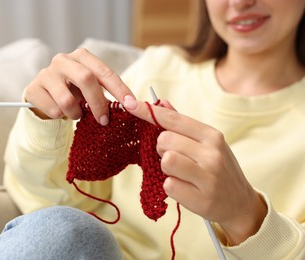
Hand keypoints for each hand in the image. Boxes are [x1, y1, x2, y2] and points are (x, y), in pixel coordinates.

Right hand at [24, 48, 134, 124]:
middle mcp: (63, 60)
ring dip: (76, 113)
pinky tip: (59, 113)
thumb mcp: (90, 88)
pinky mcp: (34, 88)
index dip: (119, 89)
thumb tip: (128, 106)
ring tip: (76, 114)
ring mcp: (46, 73)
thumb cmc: (74, 91)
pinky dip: (61, 117)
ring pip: (67, 100)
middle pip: (86, 79)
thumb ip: (105, 92)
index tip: (131, 105)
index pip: (104, 72)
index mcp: (82, 56)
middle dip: (98, 103)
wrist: (44, 97)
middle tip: (104, 120)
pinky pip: (53, 110)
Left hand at [124, 96, 266, 244]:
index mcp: (211, 136)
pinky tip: (185, 189)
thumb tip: (161, 102)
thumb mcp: (207, 143)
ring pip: (166, 161)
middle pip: (164, 140)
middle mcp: (212, 153)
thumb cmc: (218, 169)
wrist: (241, 203)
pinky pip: (168, 185)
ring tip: (180, 173)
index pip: (173, 119)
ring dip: (165, 168)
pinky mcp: (201, 199)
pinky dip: (171, 187)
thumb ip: (182, 125)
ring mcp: (208, 177)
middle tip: (174, 157)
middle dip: (161, 148)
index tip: (129, 103)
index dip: (147, 112)